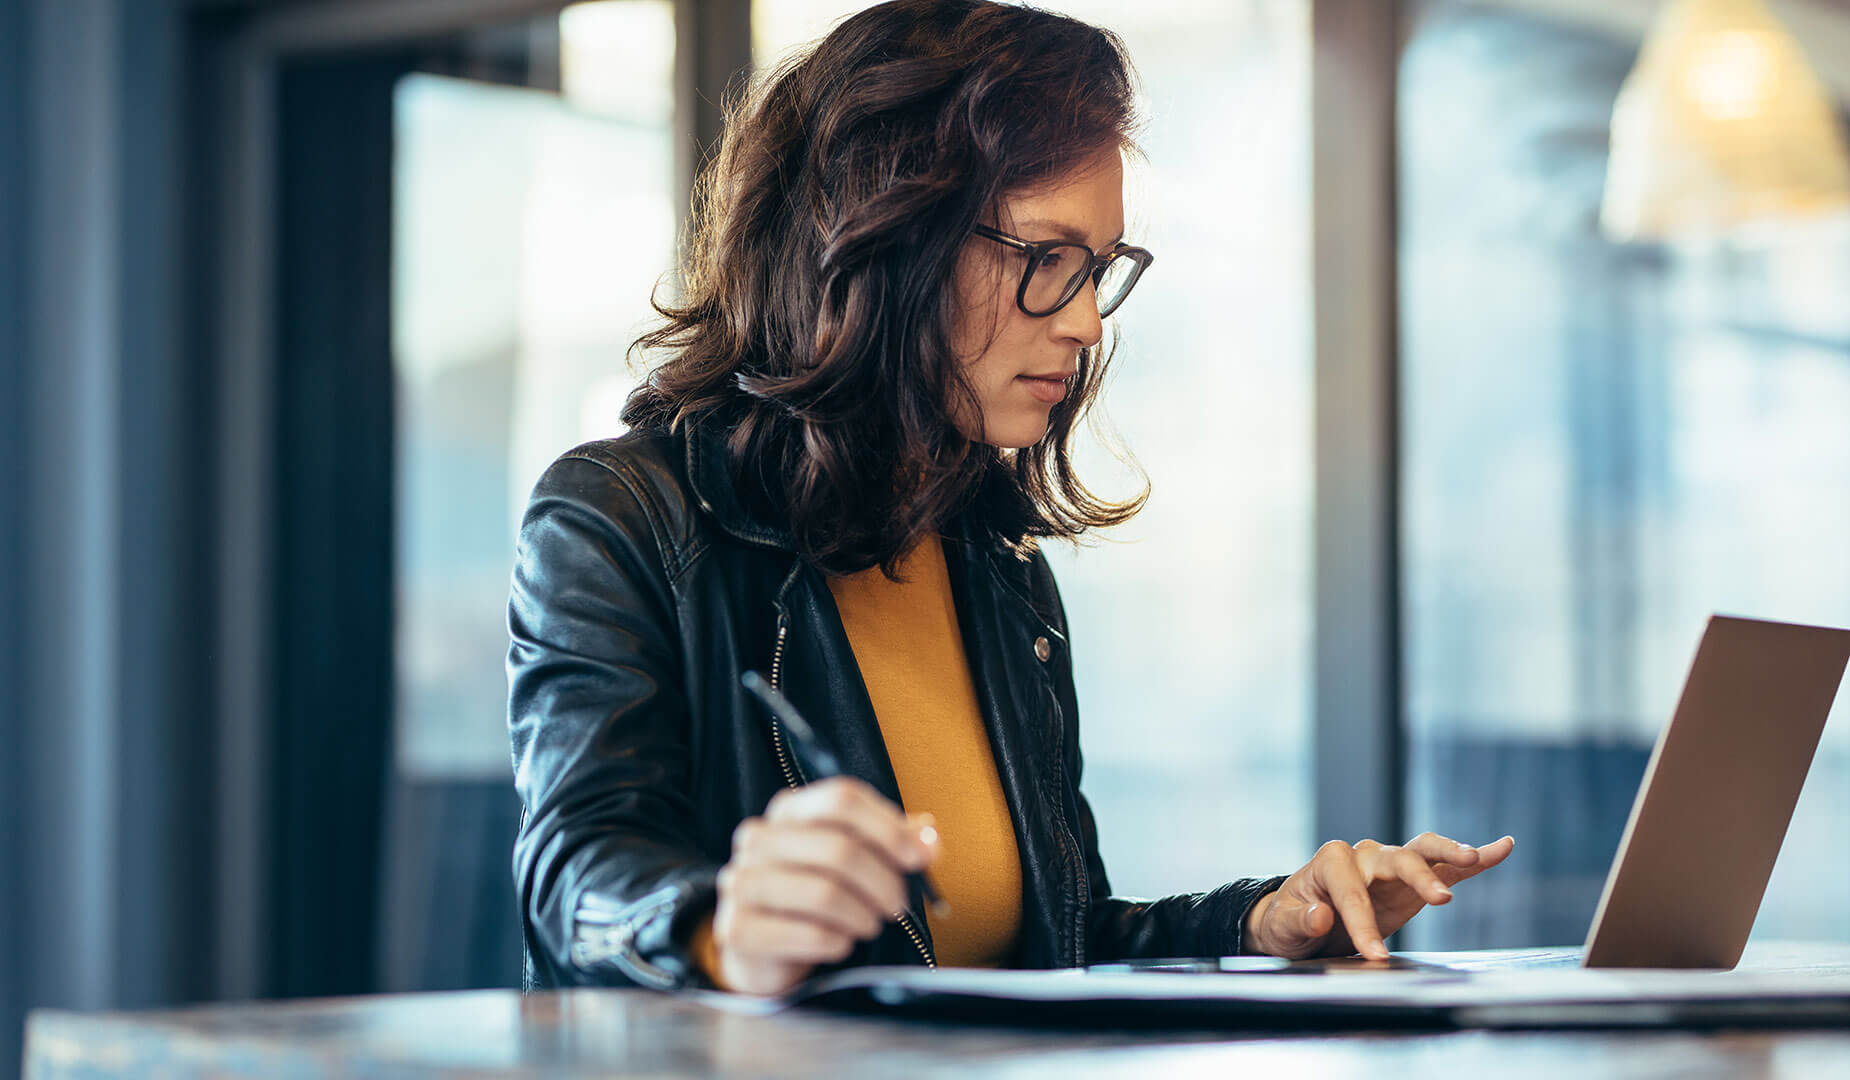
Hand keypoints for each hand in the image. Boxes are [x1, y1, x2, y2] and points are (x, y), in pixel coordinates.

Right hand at [710, 777, 939, 995]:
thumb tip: (930, 841)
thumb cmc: (816, 894)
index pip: (842, 798)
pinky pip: (808, 934)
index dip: (888, 827)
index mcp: (788, 809)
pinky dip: (837, 942)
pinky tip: (839, 943)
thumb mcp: (855, 858)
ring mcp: (741, 881)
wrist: (763, 949)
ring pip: (825, 893)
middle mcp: (758, 837)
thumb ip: (894, 842)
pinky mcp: (738, 928)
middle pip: (840, 848)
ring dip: (863, 915)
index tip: (919, 858)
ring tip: (869, 924)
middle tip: (898, 905)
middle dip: (884, 882)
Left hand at [1243, 833, 1514, 959]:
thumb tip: (1321, 916)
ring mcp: (1390, 865)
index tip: (1374, 956)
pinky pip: (1446, 867)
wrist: (1299, 923)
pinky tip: (1502, 847)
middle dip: (1418, 878)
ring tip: (1474, 856)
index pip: (1352, 891)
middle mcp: (1363, 856)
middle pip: (1396, 858)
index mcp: (1331, 862)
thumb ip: (1299, 920)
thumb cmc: (1289, 922)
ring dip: (1449, 853)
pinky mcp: (1412, 881)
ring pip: (1424, 851)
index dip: (1363, 923)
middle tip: (1440, 900)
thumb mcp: (1282, 926)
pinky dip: (1474, 858)